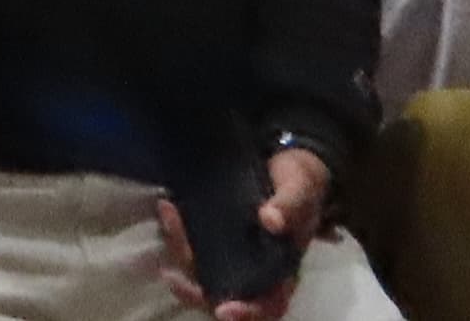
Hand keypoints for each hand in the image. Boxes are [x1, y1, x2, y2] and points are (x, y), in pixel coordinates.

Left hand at [152, 147, 325, 320]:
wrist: (286, 162)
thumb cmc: (301, 184)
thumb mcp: (301, 189)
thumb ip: (290, 205)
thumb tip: (270, 220)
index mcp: (282, 270)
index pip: (269, 305)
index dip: (248, 313)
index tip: (225, 310)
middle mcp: (255, 268)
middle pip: (225, 295)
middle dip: (196, 291)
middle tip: (174, 277)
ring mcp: (232, 252)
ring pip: (201, 270)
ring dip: (180, 252)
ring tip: (169, 219)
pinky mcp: (215, 234)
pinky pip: (193, 242)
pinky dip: (177, 231)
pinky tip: (168, 206)